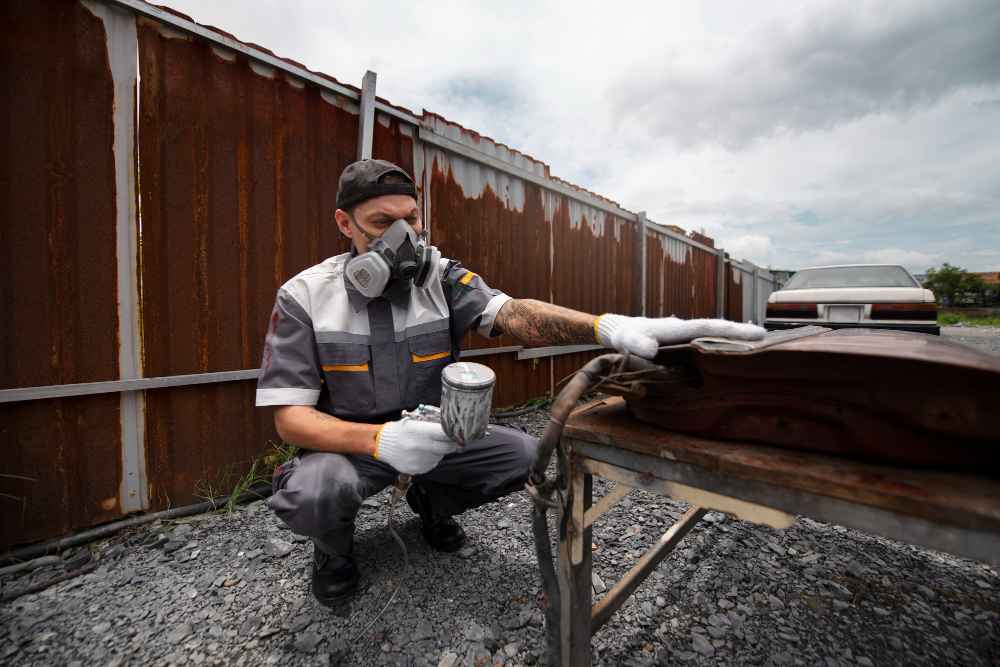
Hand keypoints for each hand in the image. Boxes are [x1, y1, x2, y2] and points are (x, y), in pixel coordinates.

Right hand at [374, 419, 458, 474]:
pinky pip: (431, 464)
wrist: (381, 444)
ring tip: (427, 445)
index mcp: (421, 432)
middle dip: (452, 443)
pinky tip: (422, 453)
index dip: (454, 433)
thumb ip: (433, 424)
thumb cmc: (400, 430)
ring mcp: (420, 460)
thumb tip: (451, 427)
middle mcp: (421, 447)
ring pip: (440, 456)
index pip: (446, 433)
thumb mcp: (415, 422)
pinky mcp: (417, 469)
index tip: (459, 432)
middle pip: (448, 447)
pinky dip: (431, 458)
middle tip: (453, 440)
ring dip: (439, 451)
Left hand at [596, 314, 765, 358]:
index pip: (711, 328)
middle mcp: (687, 329)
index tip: (758, 334)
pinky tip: (732, 354)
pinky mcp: (684, 342)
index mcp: (679, 328)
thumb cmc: (625, 335)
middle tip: (769, 340)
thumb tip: (650, 350)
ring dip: (734, 340)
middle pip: (720, 330)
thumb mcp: (627, 340)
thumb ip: (637, 344)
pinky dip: (721, 346)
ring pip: (715, 336)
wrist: (620, 330)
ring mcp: (687, 335)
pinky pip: (707, 343)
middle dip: (743, 334)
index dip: (734, 331)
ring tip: (760, 348)